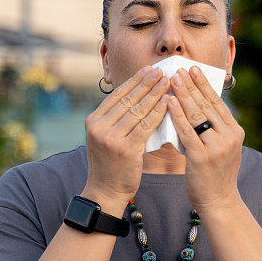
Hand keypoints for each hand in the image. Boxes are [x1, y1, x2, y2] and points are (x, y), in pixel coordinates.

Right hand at [84, 66, 169, 201]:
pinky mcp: (126, 149)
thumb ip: (115, 118)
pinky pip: (146, 126)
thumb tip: (136, 94)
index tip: (149, 69)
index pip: (117, 94)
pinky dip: (158, 112)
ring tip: (168, 82)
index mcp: (93, 120)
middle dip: (147, 83)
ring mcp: (111, 138)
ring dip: (155, 94)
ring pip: (138, 110)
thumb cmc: (110, 163)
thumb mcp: (104, 137)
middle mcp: (99, 127)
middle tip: (162, 70)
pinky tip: (168, 103)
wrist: (105, 191)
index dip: (135, 80)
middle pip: (128, 99)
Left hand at [167, 66, 244, 212]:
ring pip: (197, 115)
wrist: (219, 201)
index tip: (194, 69)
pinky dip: (176, 115)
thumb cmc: (215, 173)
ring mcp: (216, 147)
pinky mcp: (202, 157)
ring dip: (183, 95)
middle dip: (192, 85)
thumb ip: (213, 127)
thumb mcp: (222, 147)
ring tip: (172, 79)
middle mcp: (229, 136)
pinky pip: (187, 131)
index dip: (204, 84)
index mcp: (235, 131)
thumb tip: (195, 103)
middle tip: (179, 69)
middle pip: (207, 105)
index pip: (217, 102)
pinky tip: (168, 103)